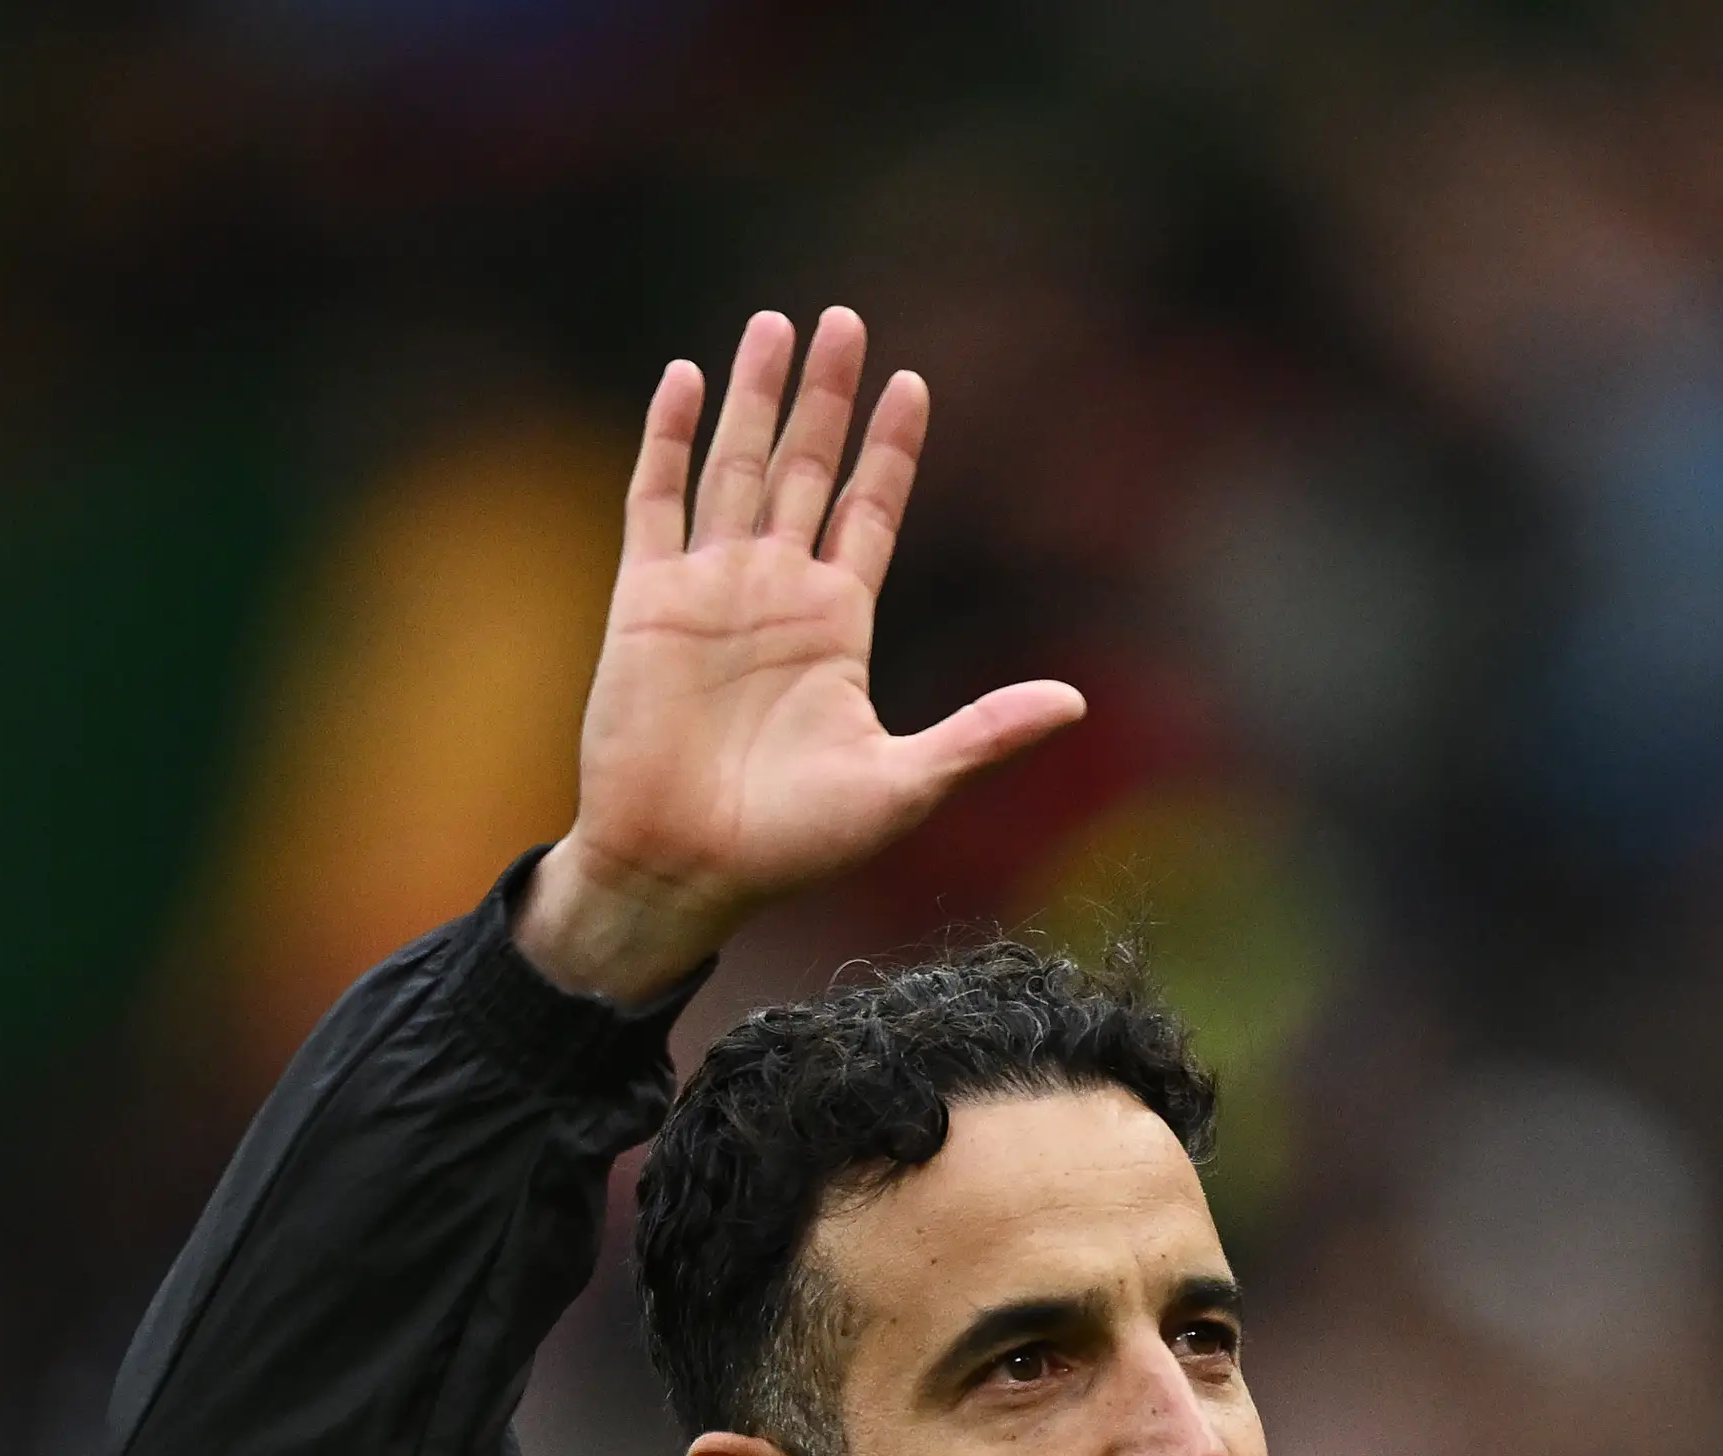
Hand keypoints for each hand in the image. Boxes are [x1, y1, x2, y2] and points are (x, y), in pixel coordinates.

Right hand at [518, 307, 1086, 1000]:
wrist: (684, 870)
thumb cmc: (791, 844)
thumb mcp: (906, 785)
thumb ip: (982, 734)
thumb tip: (1076, 703)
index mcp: (836, 627)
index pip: (870, 512)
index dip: (891, 450)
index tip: (914, 383)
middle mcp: (774, 593)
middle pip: (806, 468)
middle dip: (827, 397)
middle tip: (846, 318)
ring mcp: (708, 590)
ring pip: (735, 467)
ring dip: (754, 397)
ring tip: (775, 325)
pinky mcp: (646, 600)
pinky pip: (655, 502)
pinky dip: (667, 440)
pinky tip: (683, 379)